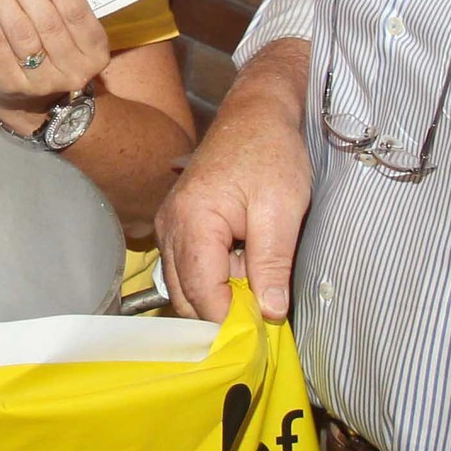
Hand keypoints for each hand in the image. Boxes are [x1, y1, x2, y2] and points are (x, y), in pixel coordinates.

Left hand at [0, 0, 111, 130]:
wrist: (32, 104)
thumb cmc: (51, 52)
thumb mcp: (68, 31)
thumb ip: (56, 1)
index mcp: (94, 50)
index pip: (74, 10)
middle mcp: (72, 69)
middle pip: (45, 19)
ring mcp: (40, 80)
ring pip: (17, 30)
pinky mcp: (9, 83)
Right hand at [155, 39, 311, 320]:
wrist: (255, 114)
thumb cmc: (270, 153)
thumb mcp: (282, 209)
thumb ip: (273, 263)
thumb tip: (270, 314)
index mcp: (192, 222)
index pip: (203, 295)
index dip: (232, 321)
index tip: (262, 335)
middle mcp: (169, 228)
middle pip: (187, 298)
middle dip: (223, 314)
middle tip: (264, 316)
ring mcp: (169, 227)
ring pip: (185, 288)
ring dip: (220, 297)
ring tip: (258, 283)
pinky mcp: (177, 227)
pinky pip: (188, 269)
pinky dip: (215, 280)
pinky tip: (244, 267)